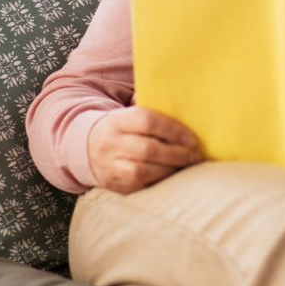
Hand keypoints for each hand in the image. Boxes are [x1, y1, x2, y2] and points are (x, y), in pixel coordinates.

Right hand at [86, 106, 201, 193]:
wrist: (88, 147)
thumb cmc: (124, 127)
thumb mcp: (131, 113)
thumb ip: (153, 106)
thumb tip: (184, 100)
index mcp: (118, 120)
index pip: (148, 122)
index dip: (173, 130)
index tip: (192, 139)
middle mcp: (110, 143)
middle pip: (147, 150)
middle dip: (177, 154)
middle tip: (195, 155)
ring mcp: (108, 165)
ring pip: (141, 171)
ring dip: (169, 170)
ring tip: (187, 166)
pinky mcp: (111, 184)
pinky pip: (137, 185)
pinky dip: (158, 181)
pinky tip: (172, 175)